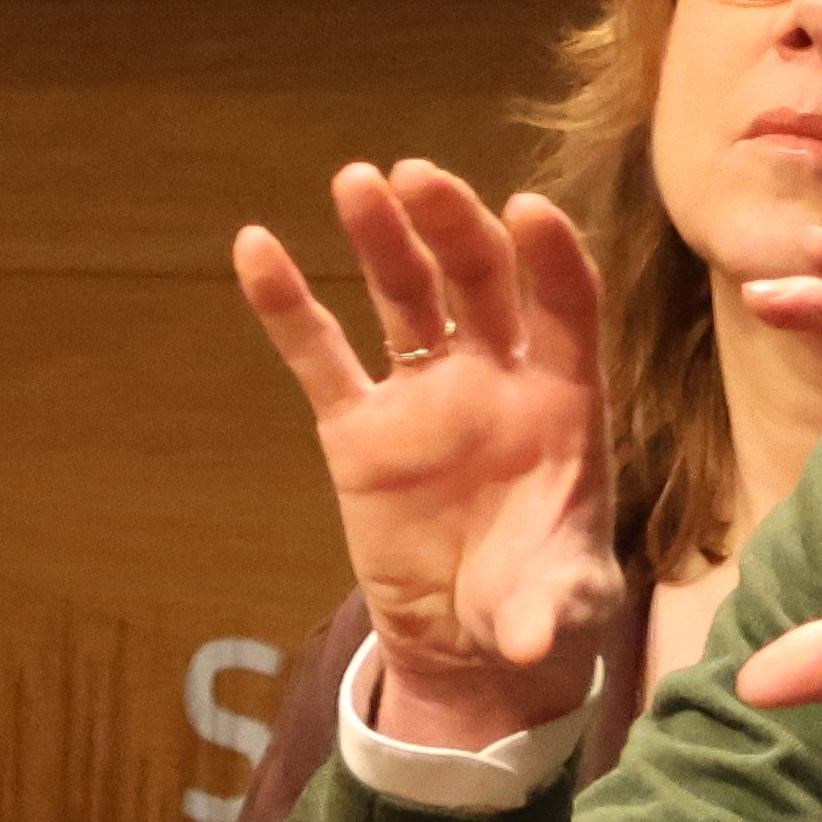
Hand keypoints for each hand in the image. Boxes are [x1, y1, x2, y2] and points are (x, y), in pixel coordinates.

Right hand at [232, 161, 628, 749]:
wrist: (470, 639)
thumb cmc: (538, 603)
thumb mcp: (559, 609)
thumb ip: (547, 611)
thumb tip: (522, 642)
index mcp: (563, 402)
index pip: (565, 308)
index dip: (551, 258)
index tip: (526, 210)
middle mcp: (495, 378)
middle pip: (479, 280)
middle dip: (453, 226)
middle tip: (419, 178)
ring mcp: (423, 396)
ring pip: (403, 297)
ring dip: (382, 237)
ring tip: (356, 182)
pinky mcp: (358, 428)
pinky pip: (319, 356)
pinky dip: (288, 305)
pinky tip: (255, 247)